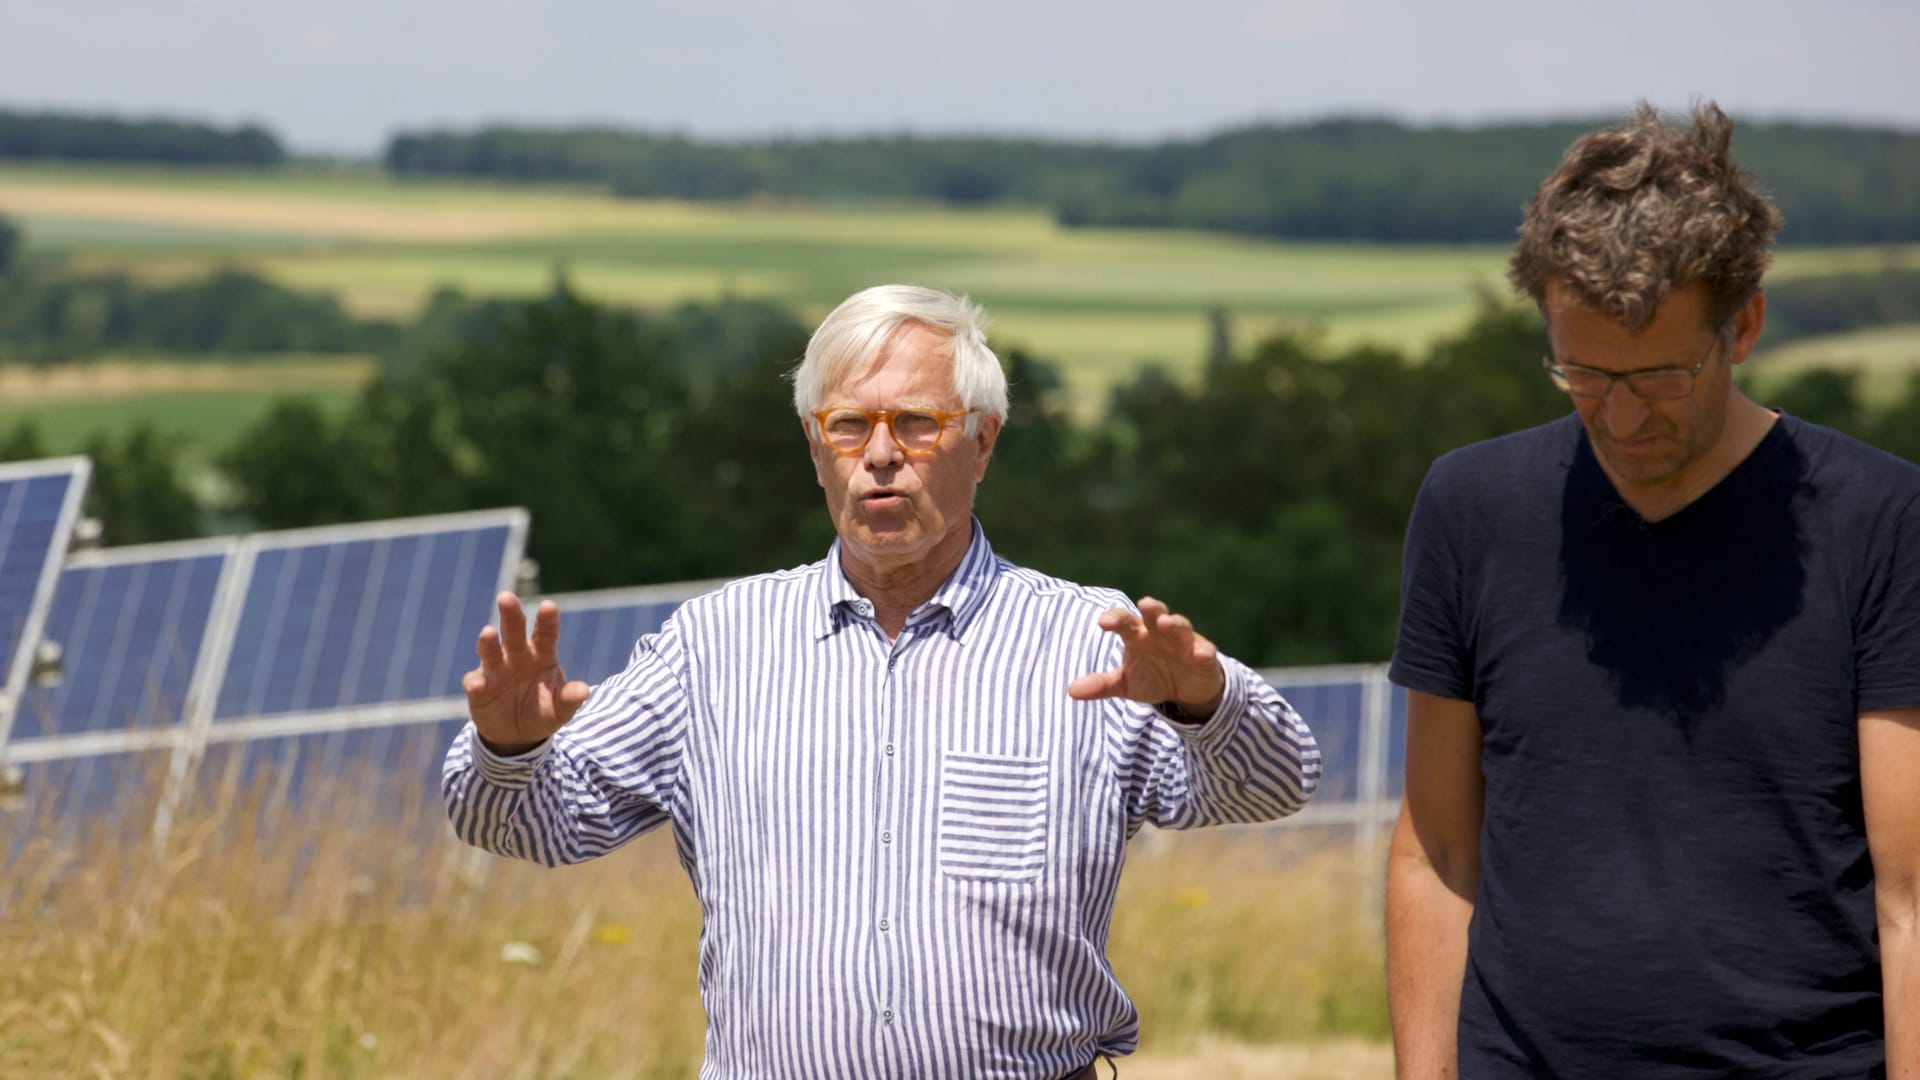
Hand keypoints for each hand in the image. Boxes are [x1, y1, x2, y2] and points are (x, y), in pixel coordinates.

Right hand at [462, 592, 590, 754]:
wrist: (518, 735)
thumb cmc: (543, 711)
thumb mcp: (560, 709)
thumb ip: (570, 699)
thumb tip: (583, 691)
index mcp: (542, 654)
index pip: (546, 632)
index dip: (547, 619)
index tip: (548, 606)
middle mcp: (517, 655)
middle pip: (513, 630)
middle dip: (510, 614)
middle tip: (506, 597)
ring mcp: (495, 669)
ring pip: (490, 650)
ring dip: (488, 642)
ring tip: (488, 633)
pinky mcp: (478, 687)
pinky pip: (475, 682)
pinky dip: (475, 683)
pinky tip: (477, 684)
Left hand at [1067, 596, 1225, 719]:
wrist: (1185, 689)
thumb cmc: (1151, 676)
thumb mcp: (1125, 683)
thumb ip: (1101, 684)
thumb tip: (1071, 691)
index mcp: (1137, 635)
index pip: (1124, 622)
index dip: (1115, 619)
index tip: (1103, 622)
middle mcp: (1160, 632)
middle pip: (1155, 614)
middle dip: (1151, 608)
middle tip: (1144, 603)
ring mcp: (1184, 641)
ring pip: (1180, 626)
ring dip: (1174, 623)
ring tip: (1166, 623)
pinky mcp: (1204, 655)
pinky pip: (1204, 651)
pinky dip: (1201, 651)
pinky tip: (1198, 654)